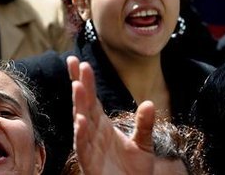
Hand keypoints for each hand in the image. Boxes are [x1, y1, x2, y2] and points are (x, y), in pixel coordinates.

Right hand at [67, 56, 155, 174]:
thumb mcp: (144, 144)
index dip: (84, 80)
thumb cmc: (132, 170)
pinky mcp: (88, 161)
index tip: (79, 62)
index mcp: (101, 123)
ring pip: (80, 120)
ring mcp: (88, 144)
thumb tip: (149, 103)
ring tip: (78, 86)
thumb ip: (144, 125)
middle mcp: (91, 131)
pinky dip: (80, 133)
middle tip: (76, 63)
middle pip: (83, 103)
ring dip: (78, 103)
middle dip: (79, 83)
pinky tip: (80, 120)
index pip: (91, 97)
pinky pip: (82, 145)